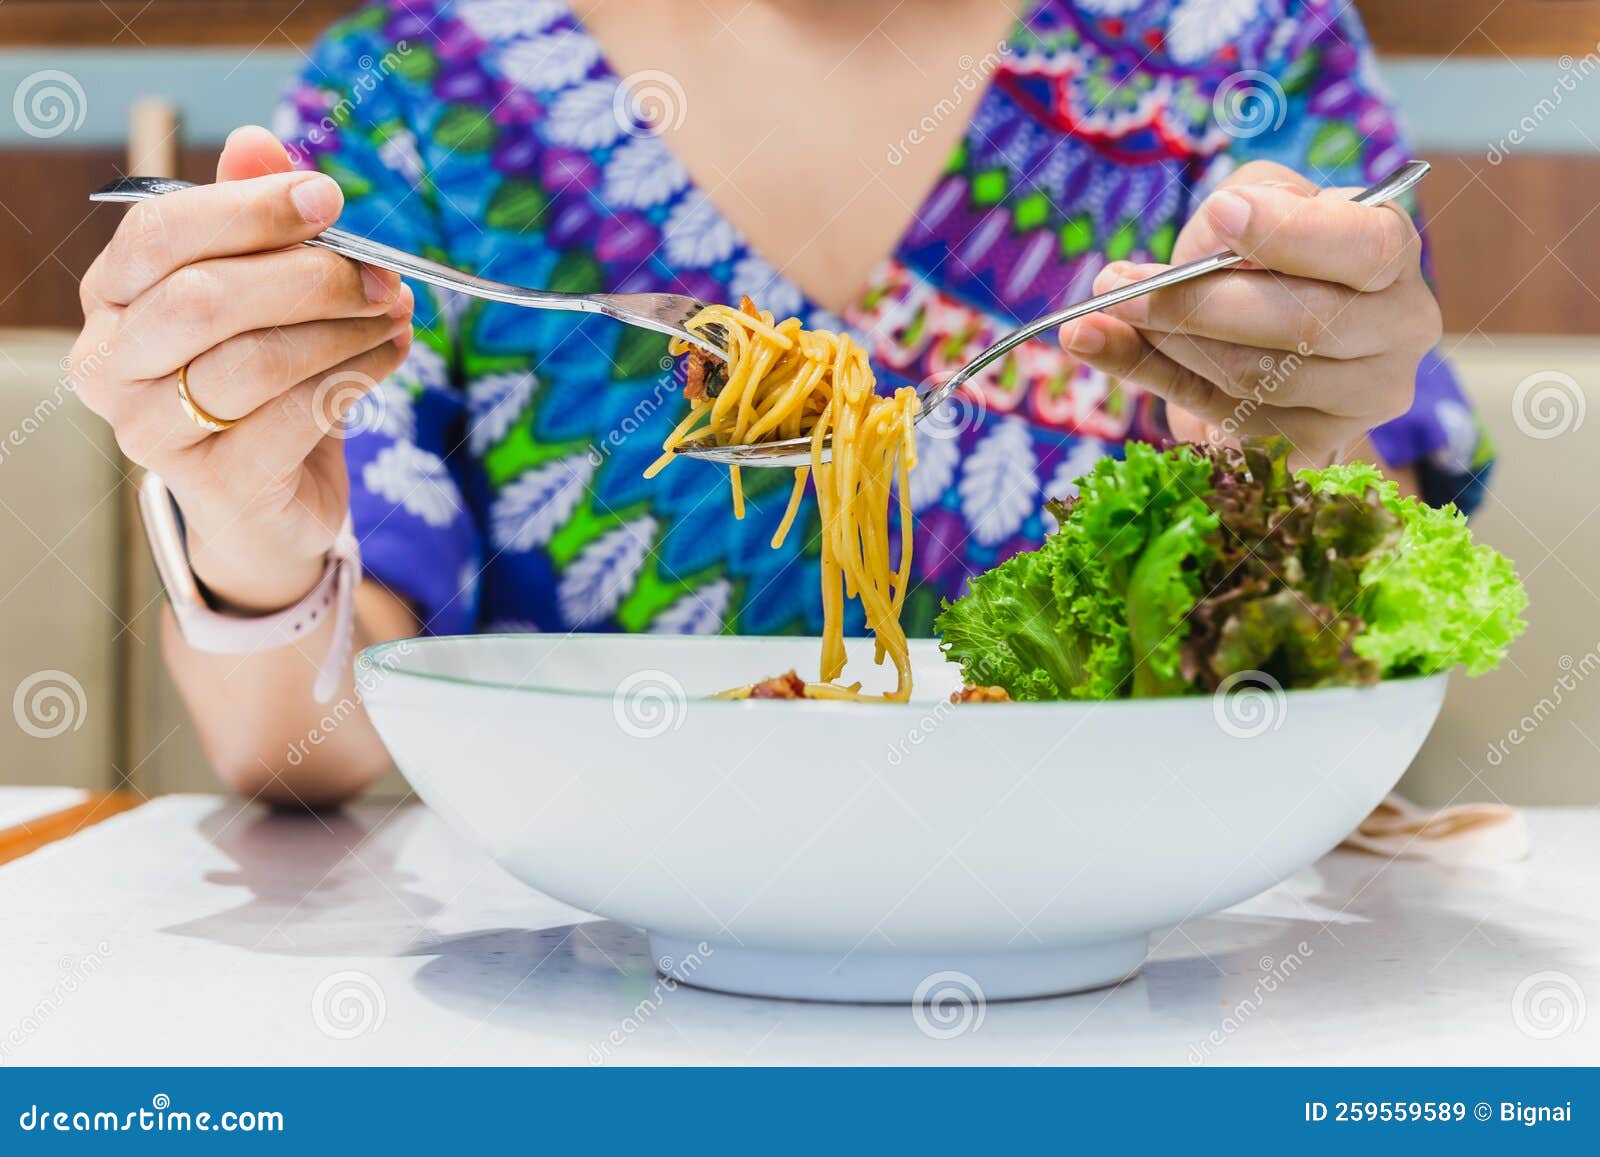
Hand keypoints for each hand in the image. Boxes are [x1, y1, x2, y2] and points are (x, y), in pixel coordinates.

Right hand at [69, 126, 414, 610]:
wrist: (268, 509)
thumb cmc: (262, 387)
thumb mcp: (260, 297)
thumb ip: (253, 220)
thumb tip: (257, 142)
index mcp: (112, 298)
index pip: (161, 233)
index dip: (250, 208)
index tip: (329, 197)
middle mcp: (112, 365)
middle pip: (205, 296)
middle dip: (310, 275)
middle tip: (381, 274)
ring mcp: (153, 431)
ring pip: (257, 358)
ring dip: (345, 329)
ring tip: (396, 314)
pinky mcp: (217, 484)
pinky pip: (296, 415)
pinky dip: (358, 374)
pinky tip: (390, 353)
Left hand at [1057, 161, 1441, 467]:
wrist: (1272, 345)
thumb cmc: (1266, 259)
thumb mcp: (1251, 209)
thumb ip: (1224, 221)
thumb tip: (1165, 272)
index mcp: (1390, 251)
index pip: (1363, 246)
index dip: (1290, 233)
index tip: (1220, 215)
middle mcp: (1397, 328)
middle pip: (1299, 321)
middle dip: (1196, 300)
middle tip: (1116, 283)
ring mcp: (1362, 398)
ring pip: (1254, 375)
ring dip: (1169, 339)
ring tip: (1115, 307)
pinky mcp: (1312, 446)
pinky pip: (1214, 414)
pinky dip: (1144, 374)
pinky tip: (1091, 342)